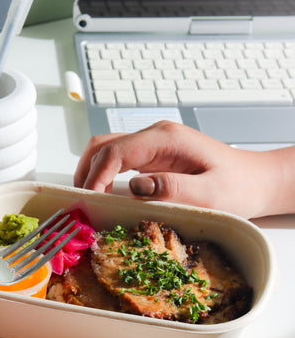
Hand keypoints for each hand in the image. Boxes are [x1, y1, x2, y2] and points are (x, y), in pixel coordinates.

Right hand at [74, 121, 293, 218]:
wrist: (255, 180)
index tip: (89, 199)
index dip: (96, 176)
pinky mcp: (155, 156)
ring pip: (108, 150)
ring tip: (89, 198)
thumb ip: (173, 189)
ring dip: (93, 172)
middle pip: (104, 145)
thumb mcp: (211, 194)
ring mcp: (154, 145)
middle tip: (82, 200)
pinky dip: (105, 175)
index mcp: (166, 139)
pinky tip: (106, 193)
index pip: (116, 151)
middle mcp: (156, 137)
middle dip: (87, 171)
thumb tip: (135, 186)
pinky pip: (121, 160)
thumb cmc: (238, 186)